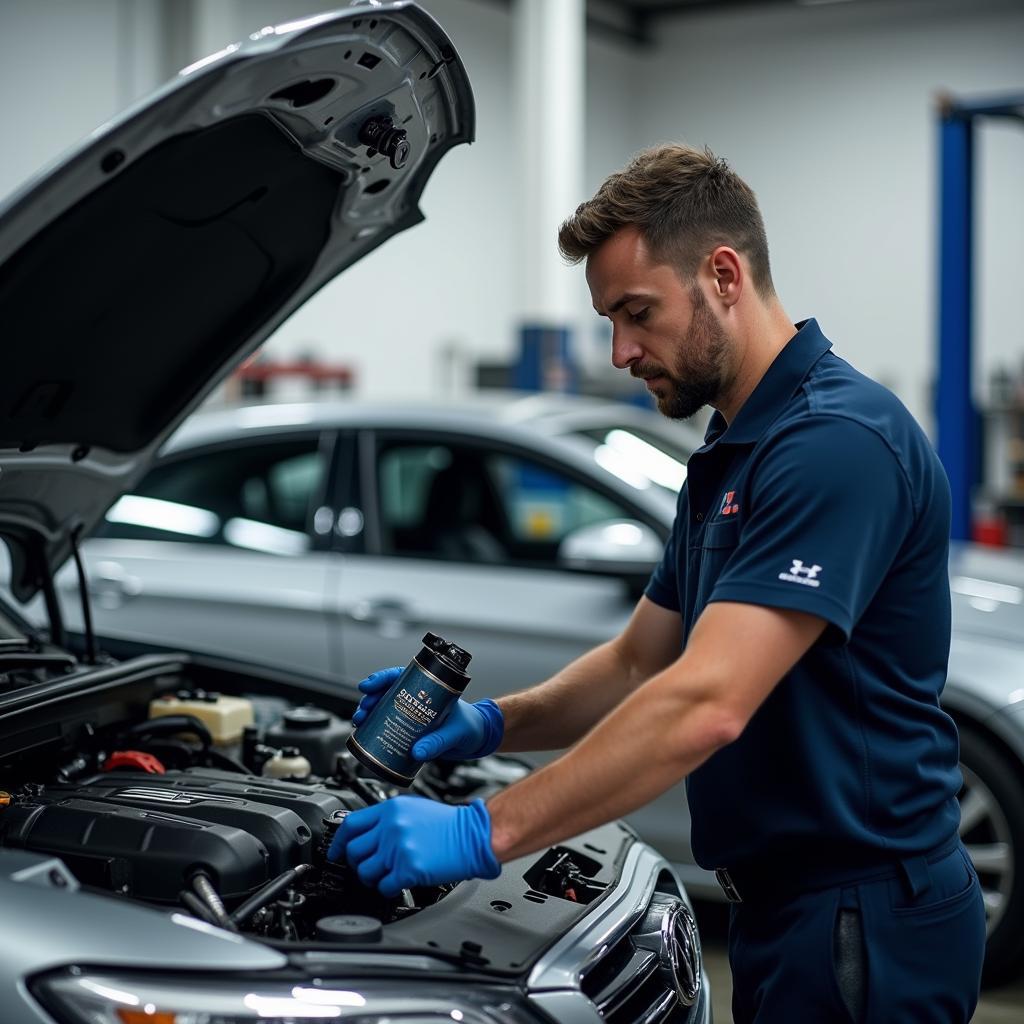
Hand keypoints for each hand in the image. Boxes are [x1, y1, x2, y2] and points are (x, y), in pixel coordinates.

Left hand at [328, 796, 500, 895]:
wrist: (473, 835)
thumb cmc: (448, 824)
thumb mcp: (414, 809)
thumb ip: (387, 819)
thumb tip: (366, 834)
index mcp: (391, 809)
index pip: (350, 825)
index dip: (338, 843)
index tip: (335, 853)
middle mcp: (391, 827)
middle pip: (354, 852)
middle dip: (359, 864)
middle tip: (371, 866)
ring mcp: (398, 848)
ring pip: (366, 872)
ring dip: (374, 878)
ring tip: (388, 874)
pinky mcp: (408, 868)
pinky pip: (384, 886)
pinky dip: (388, 888)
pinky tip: (399, 882)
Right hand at [350, 666, 503, 760]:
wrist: (479, 740)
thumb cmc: (473, 726)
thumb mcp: (456, 732)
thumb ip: (439, 742)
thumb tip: (418, 751)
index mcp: (429, 689)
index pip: (400, 676)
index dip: (381, 678)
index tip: (367, 686)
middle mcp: (417, 699)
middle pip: (386, 691)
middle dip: (370, 699)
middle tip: (363, 711)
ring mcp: (412, 714)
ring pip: (383, 707)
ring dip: (368, 713)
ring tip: (360, 722)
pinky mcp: (411, 730)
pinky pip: (388, 725)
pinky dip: (374, 728)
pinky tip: (366, 734)